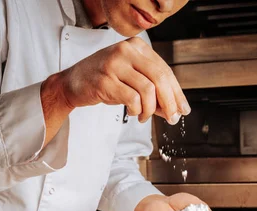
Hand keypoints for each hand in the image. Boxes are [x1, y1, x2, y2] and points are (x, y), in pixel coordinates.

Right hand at [56, 36, 189, 124]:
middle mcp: (126, 50)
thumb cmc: (104, 79)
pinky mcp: (105, 80)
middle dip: (170, 102)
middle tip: (172, 118)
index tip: (183, 109)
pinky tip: (134, 113)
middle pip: (160, 78)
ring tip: (145, 116)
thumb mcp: (131, 78)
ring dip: (151, 109)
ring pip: (148, 90)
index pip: (165, 70)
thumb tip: (175, 108)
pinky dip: (137, 110)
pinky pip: (132, 99)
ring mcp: (115, 64)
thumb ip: (153, 89)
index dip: (177, 92)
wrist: (73, 82)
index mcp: (136, 46)